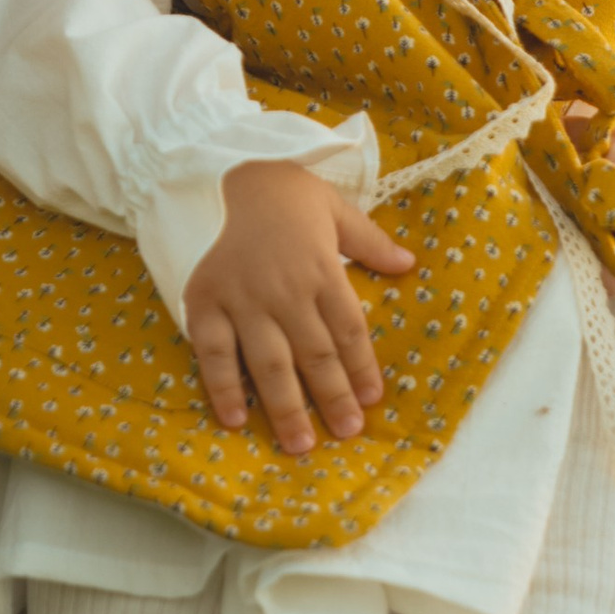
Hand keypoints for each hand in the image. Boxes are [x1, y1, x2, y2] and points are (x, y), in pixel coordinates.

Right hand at [183, 164, 413, 456]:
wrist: (222, 169)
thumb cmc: (285, 193)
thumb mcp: (335, 209)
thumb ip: (371, 242)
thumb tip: (408, 265)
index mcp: (322, 269)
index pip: (349, 329)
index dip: (362, 367)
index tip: (372, 400)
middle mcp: (285, 289)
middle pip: (315, 354)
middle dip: (333, 398)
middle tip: (346, 432)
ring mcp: (243, 298)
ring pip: (270, 362)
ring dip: (286, 406)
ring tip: (300, 444)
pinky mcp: (206, 301)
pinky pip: (215, 352)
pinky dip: (224, 386)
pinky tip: (237, 419)